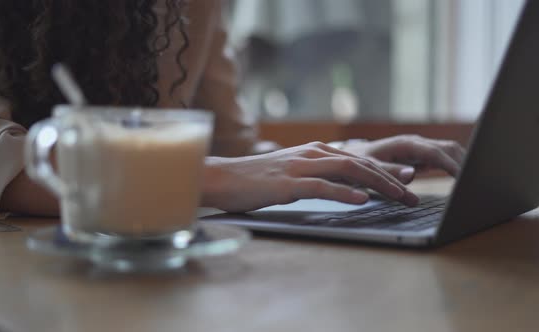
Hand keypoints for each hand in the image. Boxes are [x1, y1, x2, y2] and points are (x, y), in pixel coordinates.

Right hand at [202, 142, 418, 212]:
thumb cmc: (255, 179)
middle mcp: (312, 154)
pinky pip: (322, 186)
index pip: (359, 160)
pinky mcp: (288, 183)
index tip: (408, 182)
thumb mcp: (291, 173)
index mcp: (314, 151)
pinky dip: (345, 193)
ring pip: (348, 171)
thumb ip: (316, 175)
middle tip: (413, 195)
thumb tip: (342, 186)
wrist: (222, 177)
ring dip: (378, 185)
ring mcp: (300, 167)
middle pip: (361, 163)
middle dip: (391, 179)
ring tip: (399, 197)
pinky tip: (362, 200)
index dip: (386, 170)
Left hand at [337, 135, 465, 183]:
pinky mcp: (420, 156)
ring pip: (449, 152)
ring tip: (475, 181)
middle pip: (449, 149)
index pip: (436, 153)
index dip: (452, 165)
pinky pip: (443, 159)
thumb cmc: (358, 163)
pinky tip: (462, 180)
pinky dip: (454, 167)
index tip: (466, 178)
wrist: (350, 157)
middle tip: (477, 182)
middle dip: (465, 162)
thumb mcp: (368, 168)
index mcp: (405, 144)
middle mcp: (416, 143)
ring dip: (462, 163)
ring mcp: (419, 148)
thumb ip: (389, 172)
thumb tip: (412, 175)